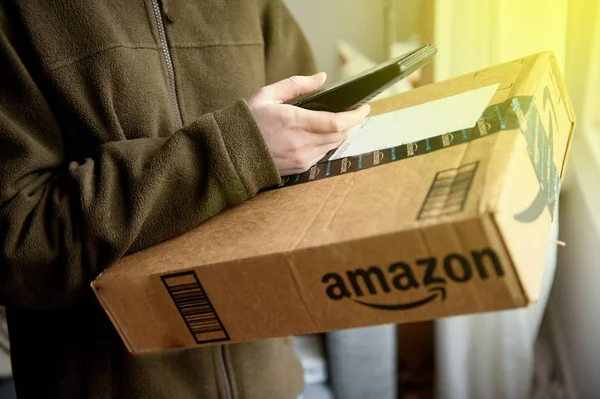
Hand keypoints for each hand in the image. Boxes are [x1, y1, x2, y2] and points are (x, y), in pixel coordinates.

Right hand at [249, 73, 369, 175]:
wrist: (230, 152)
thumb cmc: (247, 121)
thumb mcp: (268, 94)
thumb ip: (296, 84)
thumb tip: (322, 77)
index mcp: (293, 122)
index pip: (336, 122)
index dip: (355, 116)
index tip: (365, 107)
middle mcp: (300, 143)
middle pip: (341, 136)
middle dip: (354, 124)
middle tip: (359, 112)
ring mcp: (301, 158)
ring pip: (334, 146)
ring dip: (343, 134)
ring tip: (346, 121)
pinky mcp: (299, 168)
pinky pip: (322, 155)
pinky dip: (329, 143)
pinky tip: (327, 135)